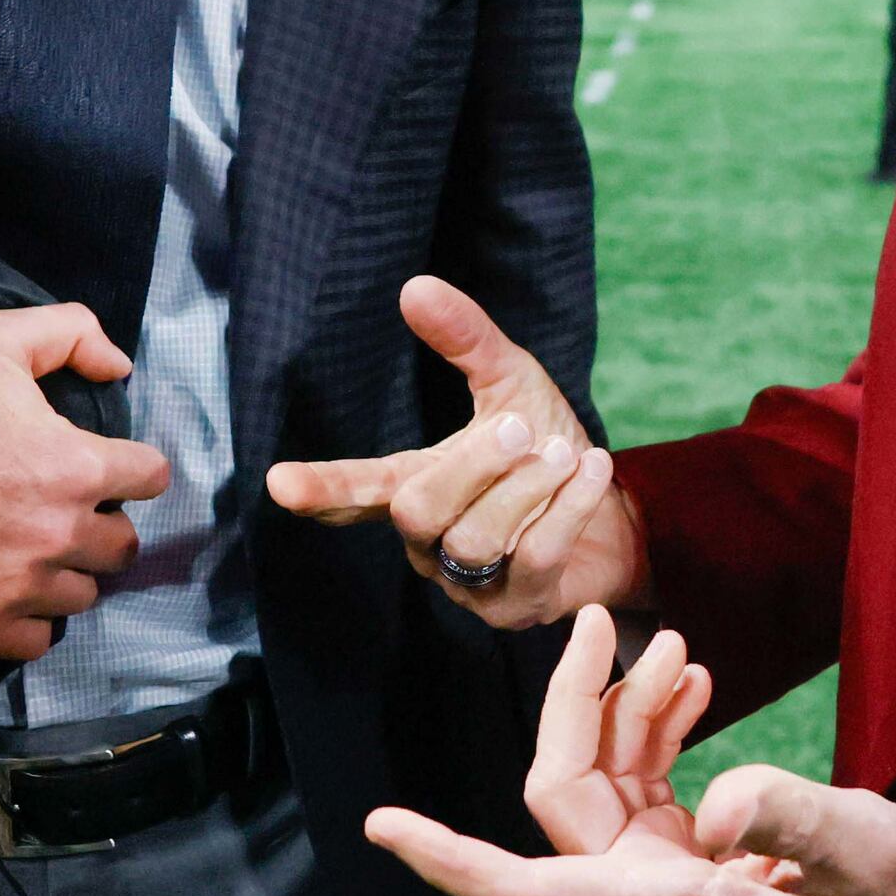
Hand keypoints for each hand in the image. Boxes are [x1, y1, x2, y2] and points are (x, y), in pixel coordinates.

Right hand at [0, 303, 172, 661]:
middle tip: (64, 506)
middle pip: (123, 546)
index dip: (132, 465)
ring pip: (84, 595)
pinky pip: (38, 641)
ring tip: (34, 546)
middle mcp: (56, 534)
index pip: (152, 478)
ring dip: (68, 571)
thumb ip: (73, 334)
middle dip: (103, 523)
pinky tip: (10, 587)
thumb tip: (119, 367)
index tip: (104, 463)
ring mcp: (17, 586)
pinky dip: (32, 619)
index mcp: (72, 466)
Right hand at [268, 276, 644, 627]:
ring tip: (566, 452)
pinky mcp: (516, 610)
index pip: (356, 489)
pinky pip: (535, 559)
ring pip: (477, 539)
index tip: (279, 482)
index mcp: (415, 486)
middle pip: (418, 511)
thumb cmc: (546, 451)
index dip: (322, 487)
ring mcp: (468, 585)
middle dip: (472, 466)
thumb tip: (414, 285)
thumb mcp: (510, 386)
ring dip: (529, 487)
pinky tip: (594, 470)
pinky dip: (570, 507)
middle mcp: (429, 543)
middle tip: (520, 428)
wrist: (616, 520)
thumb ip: (465, 341)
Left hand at [367, 607, 895, 895]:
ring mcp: (670, 880)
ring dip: (624, 707)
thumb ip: (791, 818)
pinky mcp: (697, 859)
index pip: (531, 894)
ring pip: (603, 783)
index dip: (452, 860)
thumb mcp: (862, 848)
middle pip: (566, 798)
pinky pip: (645, 786)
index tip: (381, 826)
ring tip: (673, 643)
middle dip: (572, 706)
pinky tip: (689, 681)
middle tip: (599, 617)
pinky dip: (656, 727)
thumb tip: (718, 800)